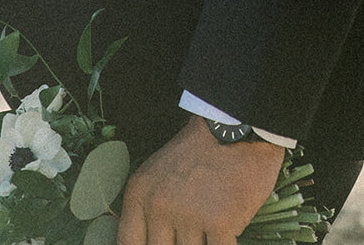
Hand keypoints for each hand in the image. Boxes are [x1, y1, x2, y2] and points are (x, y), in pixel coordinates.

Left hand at [117, 117, 284, 244]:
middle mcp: (159, 205)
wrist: (235, 129)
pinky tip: (225, 233)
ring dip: (202, 242)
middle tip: (189, 229)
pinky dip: (223, 244)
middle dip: (178, 244)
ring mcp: (188, 214)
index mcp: (140, 193)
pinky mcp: (220, 222)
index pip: (128, 244)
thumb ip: (148, 211)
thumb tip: (150, 241)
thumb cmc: (198, 155)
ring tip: (207, 223)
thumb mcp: (158, 175)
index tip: (162, 242)